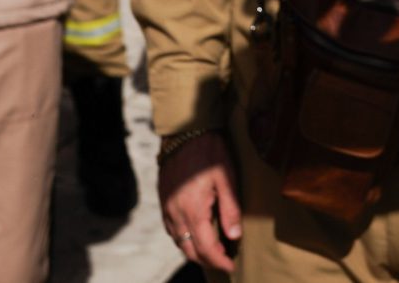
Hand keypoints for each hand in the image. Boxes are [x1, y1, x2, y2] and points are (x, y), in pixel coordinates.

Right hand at [158, 131, 241, 272]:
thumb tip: (234, 236)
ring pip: (178, 241)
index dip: (219, 261)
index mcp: (193, 210)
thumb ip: (231, 209)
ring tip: (212, 249)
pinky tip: (195, 233)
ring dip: (194, 250)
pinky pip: (171, 229)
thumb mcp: (227, 178)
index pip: (206, 248)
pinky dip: (183, 237)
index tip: (231, 266)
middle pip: (189, 250)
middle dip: (207, 260)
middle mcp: (176, 214)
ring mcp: (167, 208)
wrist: (185, 131)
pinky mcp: (163, 200)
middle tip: (224, 260)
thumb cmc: (210, 153)